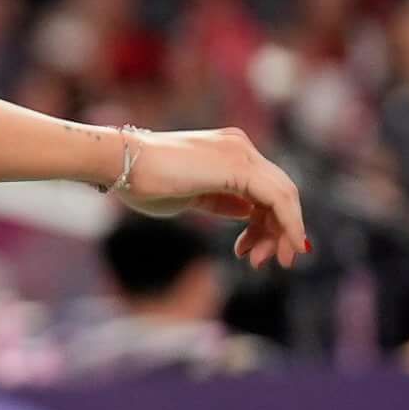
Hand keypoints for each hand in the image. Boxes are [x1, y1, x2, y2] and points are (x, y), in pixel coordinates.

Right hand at [116, 126, 310, 268]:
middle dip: (277, 231)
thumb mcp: (189, 198)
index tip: (250, 253)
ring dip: (281, 232)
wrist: (121, 164)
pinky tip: (283, 246)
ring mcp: (241, 153)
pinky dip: (287, 223)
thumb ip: (220, 202)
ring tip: (261, 261)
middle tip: (262, 262)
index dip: (265, 223)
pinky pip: (278, 197)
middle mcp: (240, 148)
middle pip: (279, 192)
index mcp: (229, 153)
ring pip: (284, 195)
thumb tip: (246, 211)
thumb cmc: (142, 182)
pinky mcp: (240, 166)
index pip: (264, 189)